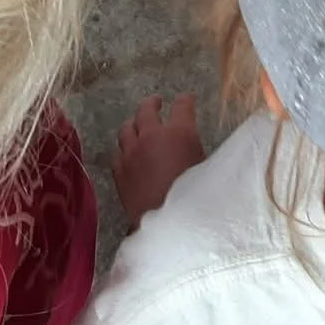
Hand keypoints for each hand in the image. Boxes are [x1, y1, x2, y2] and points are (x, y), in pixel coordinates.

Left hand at [113, 93, 204, 223]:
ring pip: (126, 129)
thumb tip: (196, 147)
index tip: (187, 100)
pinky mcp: (119, 172)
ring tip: (138, 125)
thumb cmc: (197, 197)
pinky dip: (124, 149)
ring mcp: (131, 153)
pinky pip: (118, 152)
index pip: (182, 106)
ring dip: (134, 124)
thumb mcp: (207, 169)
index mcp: (179, 133)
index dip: (185, 101)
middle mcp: (151, 136)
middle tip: (157, 103)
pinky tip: (127, 153)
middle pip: (146, 110)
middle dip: (153, 104)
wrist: (167, 224)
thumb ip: (197, 151)